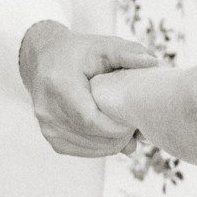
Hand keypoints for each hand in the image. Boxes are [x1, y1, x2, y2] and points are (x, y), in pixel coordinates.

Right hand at [20, 20, 156, 156]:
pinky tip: (111, 136)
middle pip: (90, 135)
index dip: (116, 127)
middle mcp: (47, 107)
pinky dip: (98, 147)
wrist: (43, 58)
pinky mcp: (49, 135)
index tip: (135, 121)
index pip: (89, 119)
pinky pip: (78, 150)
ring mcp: (46, 124)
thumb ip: (128, 53)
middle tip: (138, 127)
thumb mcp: (103, 46)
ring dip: (111, 144)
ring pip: (86, 147)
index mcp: (59, 84)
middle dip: (118, 136)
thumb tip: (153, 63)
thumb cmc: (78, 52)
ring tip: (127, 130)